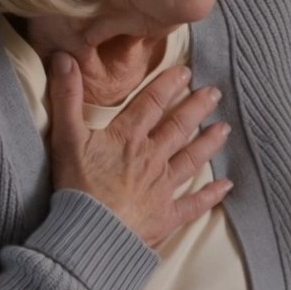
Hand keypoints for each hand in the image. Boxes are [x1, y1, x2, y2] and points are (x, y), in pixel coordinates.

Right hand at [47, 56, 231, 248]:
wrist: (88, 233)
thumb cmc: (77, 186)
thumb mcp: (66, 137)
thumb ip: (66, 96)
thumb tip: (64, 56)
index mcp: (128, 138)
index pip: (152, 104)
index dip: (168, 85)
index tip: (185, 72)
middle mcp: (151, 158)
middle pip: (178, 127)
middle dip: (197, 108)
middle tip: (215, 93)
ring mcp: (162, 188)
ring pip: (191, 159)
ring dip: (209, 143)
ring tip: (225, 128)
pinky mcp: (166, 216)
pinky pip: (193, 204)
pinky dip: (211, 195)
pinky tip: (226, 186)